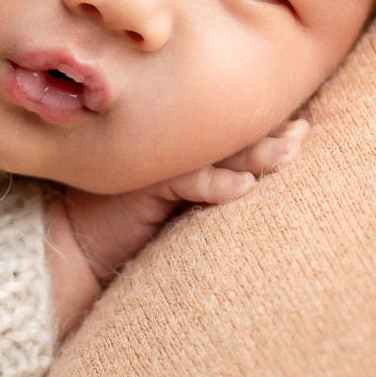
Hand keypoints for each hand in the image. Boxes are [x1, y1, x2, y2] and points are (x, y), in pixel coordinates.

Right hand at [45, 118, 310, 337]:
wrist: (73, 249)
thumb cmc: (127, 228)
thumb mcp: (177, 206)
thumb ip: (210, 183)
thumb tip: (260, 182)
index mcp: (178, 148)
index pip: (229, 130)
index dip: (266, 127)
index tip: (302, 128)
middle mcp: (167, 147)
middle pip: (229, 134)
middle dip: (269, 133)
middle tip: (302, 135)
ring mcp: (154, 160)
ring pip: (214, 150)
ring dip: (255, 153)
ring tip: (290, 153)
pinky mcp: (140, 184)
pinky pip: (187, 180)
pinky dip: (216, 183)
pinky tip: (243, 187)